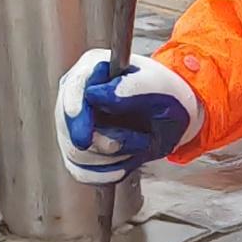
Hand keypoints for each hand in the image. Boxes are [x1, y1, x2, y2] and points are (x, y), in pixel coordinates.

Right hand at [53, 49, 202, 182]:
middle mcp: (75, 94)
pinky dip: (107, 173)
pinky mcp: (77, 148)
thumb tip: (94, 94)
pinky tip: (126, 162)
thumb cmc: (167, 95)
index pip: (72, 90)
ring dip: (113, 158)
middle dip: (104, 143)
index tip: (84, 139)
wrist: (174, 117)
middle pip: (67, 128)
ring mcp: (72, 123)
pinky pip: (82, 172)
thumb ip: (131, 87)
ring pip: (76, 154)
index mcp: (91, 68)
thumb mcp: (158, 87)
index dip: (76, 115)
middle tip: (139, 141)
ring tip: (139, 143)